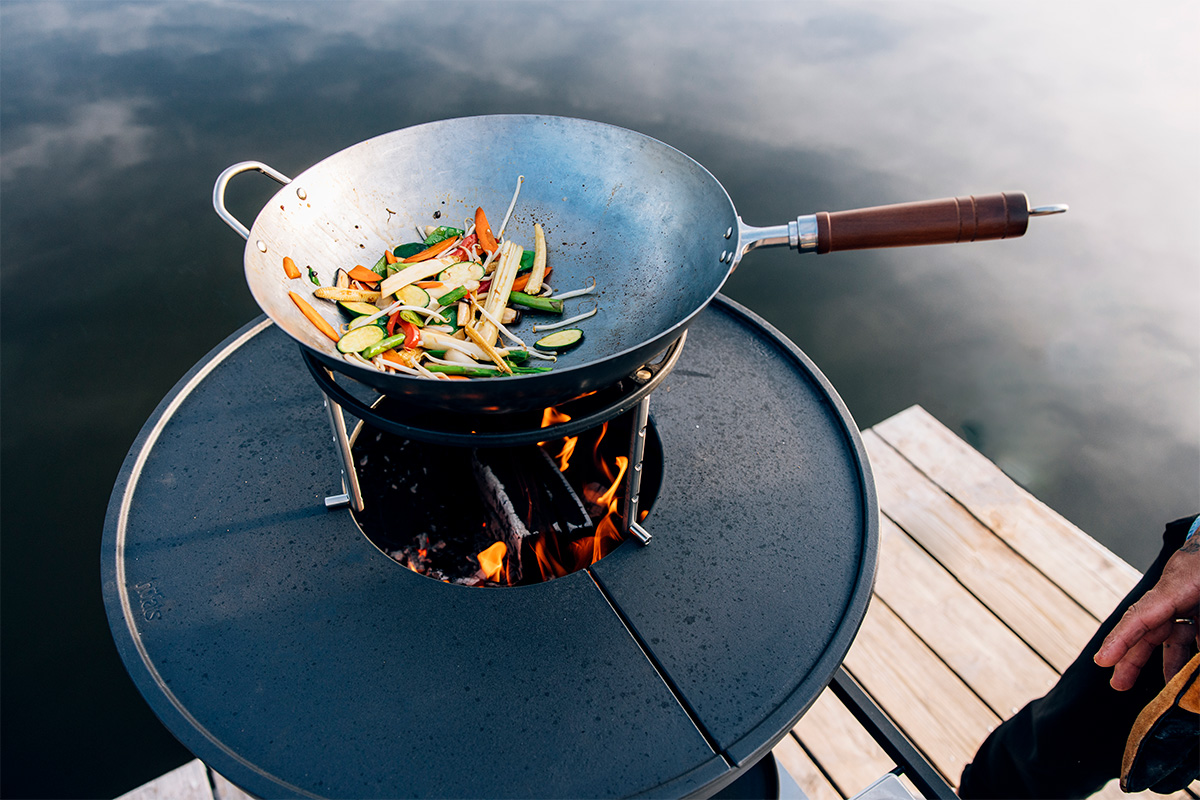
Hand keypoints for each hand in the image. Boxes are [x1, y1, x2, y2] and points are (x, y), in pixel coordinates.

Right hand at [1094, 536, 1199, 690]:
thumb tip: (1197, 665)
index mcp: (1179, 583)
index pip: (1142, 614)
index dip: (1120, 639)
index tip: (1102, 660)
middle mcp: (1179, 592)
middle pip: (1149, 627)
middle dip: (1133, 657)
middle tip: (1118, 685)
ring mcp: (1191, 597)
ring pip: (1172, 633)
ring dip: (1170, 662)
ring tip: (1170, 692)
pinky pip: (1193, 629)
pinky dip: (1193, 650)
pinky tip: (1195, 672)